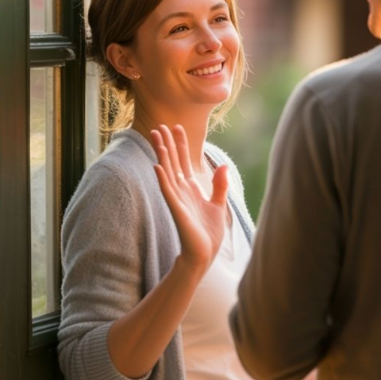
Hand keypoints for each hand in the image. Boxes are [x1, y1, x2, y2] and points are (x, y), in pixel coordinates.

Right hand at [150, 125, 228, 271]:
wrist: (204, 254)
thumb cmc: (208, 233)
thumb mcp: (218, 205)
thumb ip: (219, 186)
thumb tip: (223, 167)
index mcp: (190, 189)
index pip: (183, 161)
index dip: (180, 144)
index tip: (177, 127)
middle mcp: (181, 191)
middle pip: (172, 162)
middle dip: (167, 144)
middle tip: (161, 125)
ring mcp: (177, 199)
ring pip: (167, 172)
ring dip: (162, 155)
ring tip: (156, 137)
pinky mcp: (176, 210)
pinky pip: (167, 191)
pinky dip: (162, 178)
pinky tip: (157, 166)